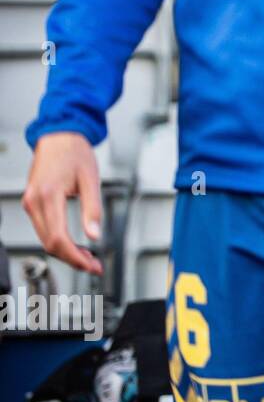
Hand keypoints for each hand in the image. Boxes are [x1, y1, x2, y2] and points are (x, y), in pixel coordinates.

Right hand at [22, 132, 102, 273]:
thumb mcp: (91, 180)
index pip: (58, 238)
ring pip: (46, 239)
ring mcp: (31, 203)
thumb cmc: (74, 152)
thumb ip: (92, 209)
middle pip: (50, 243)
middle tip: (94, 265)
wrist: (58, 136)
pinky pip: (44, 229)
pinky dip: (59, 241)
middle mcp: (34, 202)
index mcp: (48, 196)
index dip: (75, 257)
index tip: (92, 265)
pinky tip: (76, 244)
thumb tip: (95, 235)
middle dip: (72, 259)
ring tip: (89, 257)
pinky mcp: (33, 203)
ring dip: (66, 251)